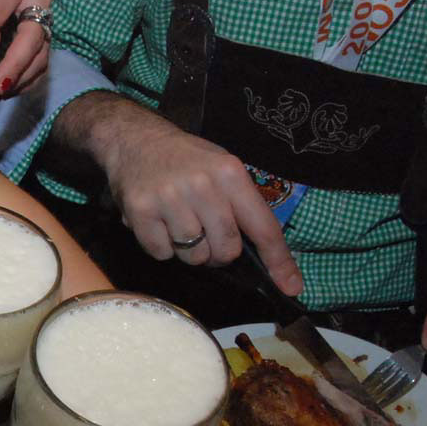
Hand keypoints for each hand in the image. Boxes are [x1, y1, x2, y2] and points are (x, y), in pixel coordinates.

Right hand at [75, 92, 302, 295]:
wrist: (135, 139)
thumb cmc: (185, 159)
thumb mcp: (222, 168)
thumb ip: (241, 206)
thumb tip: (265, 256)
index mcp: (230, 173)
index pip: (262, 226)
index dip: (278, 260)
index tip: (291, 287)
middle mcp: (202, 185)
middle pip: (226, 250)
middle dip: (219, 252)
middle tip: (206, 234)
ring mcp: (169, 198)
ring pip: (194, 256)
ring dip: (189, 250)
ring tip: (178, 225)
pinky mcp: (141, 211)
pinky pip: (162, 254)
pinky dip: (162, 247)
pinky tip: (158, 224)